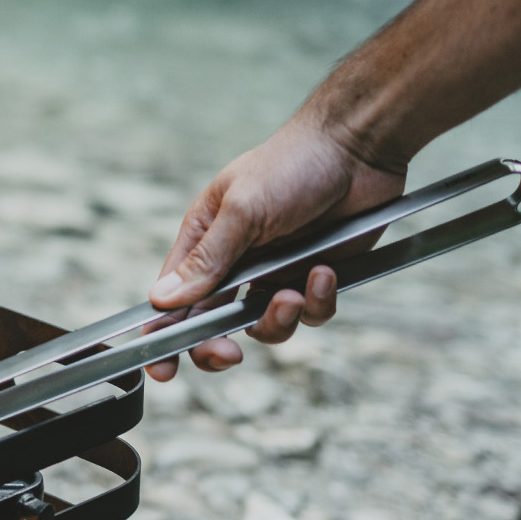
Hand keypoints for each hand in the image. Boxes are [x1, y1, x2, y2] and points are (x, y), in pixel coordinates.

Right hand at [144, 115, 404, 381]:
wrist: (358, 149)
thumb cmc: (291, 163)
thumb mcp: (242, 211)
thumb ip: (207, 260)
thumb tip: (162, 300)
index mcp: (204, 239)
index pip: (173, 297)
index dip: (163, 336)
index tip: (163, 370)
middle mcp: (236, 261)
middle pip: (214, 324)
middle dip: (219, 345)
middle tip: (229, 354)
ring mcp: (276, 271)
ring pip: (266, 326)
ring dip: (279, 319)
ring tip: (294, 292)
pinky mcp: (314, 277)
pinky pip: (311, 313)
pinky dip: (318, 300)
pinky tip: (325, 272)